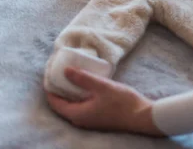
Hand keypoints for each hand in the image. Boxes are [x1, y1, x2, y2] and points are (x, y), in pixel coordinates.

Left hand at [45, 67, 164, 136]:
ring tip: (73, 76)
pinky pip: (83, 106)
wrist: (142, 116)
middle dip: (60, 90)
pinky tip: (88, 85)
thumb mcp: (102, 86)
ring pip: (74, 105)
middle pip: (63, 105)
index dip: (50, 89)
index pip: (55, 103)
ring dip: (71, 92)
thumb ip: (83, 79)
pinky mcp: (99, 118)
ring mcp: (90, 120)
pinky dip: (81, 95)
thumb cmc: (122, 102)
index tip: (50, 75)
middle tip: (61, 73)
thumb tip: (65, 71)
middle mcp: (81, 120)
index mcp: (77, 114)